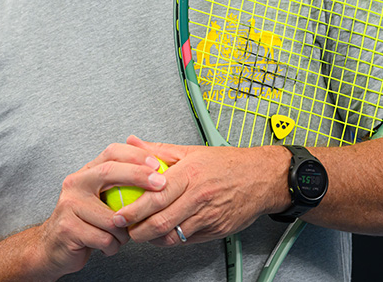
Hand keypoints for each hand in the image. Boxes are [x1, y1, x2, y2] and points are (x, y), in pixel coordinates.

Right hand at [31, 142, 169, 277]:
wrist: (53, 248)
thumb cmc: (85, 222)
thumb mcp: (100, 198)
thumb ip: (120, 183)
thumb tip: (153, 166)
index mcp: (85, 173)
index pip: (111, 153)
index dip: (136, 155)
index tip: (158, 165)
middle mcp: (75, 184)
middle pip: (109, 172)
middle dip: (139, 176)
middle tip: (161, 185)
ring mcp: (69, 205)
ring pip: (112, 216)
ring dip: (125, 232)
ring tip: (120, 237)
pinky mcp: (68, 228)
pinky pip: (104, 238)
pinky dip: (112, 246)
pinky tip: (107, 246)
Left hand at [112, 136, 289, 246]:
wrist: (262, 177)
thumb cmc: (228, 163)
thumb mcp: (191, 150)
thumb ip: (158, 150)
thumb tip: (133, 143)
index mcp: (190, 174)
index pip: (155, 196)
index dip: (134, 210)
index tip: (120, 214)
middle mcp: (199, 197)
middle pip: (161, 221)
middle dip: (138, 230)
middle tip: (126, 228)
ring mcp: (208, 216)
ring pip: (173, 235)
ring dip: (153, 238)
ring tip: (141, 232)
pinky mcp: (215, 230)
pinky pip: (188, 240)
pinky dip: (171, 239)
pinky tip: (163, 233)